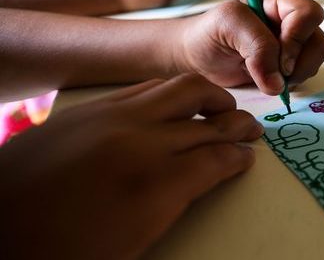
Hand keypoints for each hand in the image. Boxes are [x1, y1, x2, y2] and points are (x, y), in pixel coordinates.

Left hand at [0, 74, 263, 259]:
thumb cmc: (63, 248)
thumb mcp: (132, 238)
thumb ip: (175, 200)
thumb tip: (202, 175)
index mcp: (154, 184)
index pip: (217, 158)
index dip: (238, 156)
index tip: (248, 157)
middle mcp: (141, 141)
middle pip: (207, 120)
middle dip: (236, 125)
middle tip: (251, 130)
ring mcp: (115, 117)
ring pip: (180, 90)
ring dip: (210, 97)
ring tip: (223, 106)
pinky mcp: (92, 108)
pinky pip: (146, 88)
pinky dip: (172, 92)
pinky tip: (178, 102)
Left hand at [177, 0, 323, 93]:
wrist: (200, 58)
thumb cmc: (210, 34)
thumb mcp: (228, 26)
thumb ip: (257, 46)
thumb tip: (277, 82)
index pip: (308, 14)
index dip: (297, 39)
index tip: (278, 60)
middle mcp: (291, 18)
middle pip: (318, 40)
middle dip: (298, 62)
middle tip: (274, 73)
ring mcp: (294, 41)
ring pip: (316, 59)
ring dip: (296, 75)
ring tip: (268, 77)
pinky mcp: (292, 62)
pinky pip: (308, 73)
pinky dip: (292, 83)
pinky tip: (270, 80)